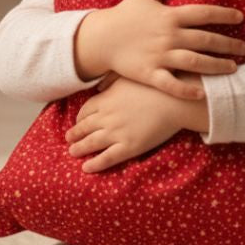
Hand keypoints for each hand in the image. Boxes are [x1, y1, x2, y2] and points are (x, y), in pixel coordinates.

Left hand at [65, 76, 185, 172]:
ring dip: (78, 149)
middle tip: (68, 139)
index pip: (84, 111)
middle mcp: (107, 117)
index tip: (78, 122)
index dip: (79, 118)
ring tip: (72, 152)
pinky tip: (86, 167)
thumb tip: (99, 87)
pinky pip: (106, 158)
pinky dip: (94, 164)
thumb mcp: (129, 77)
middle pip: (83, 127)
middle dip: (74, 134)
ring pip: (90, 144)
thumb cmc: (156, 86)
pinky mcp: (129, 147)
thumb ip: (111, 81)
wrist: (175, 100)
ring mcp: (116, 133)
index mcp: (106, 99)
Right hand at [73, 0, 244, 98]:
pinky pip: (172, 84)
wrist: (100, 38)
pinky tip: (203, 92)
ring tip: (233, 68)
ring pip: (195, 62)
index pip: (204, 13)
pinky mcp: (150, 74)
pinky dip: (187, 89)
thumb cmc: (124, 15)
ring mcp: (159, 55)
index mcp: (170, 15)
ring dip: (217, 65)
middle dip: (229, 44)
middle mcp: (168, 35)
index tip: (241, 18)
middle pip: (206, 39)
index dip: (225, 15)